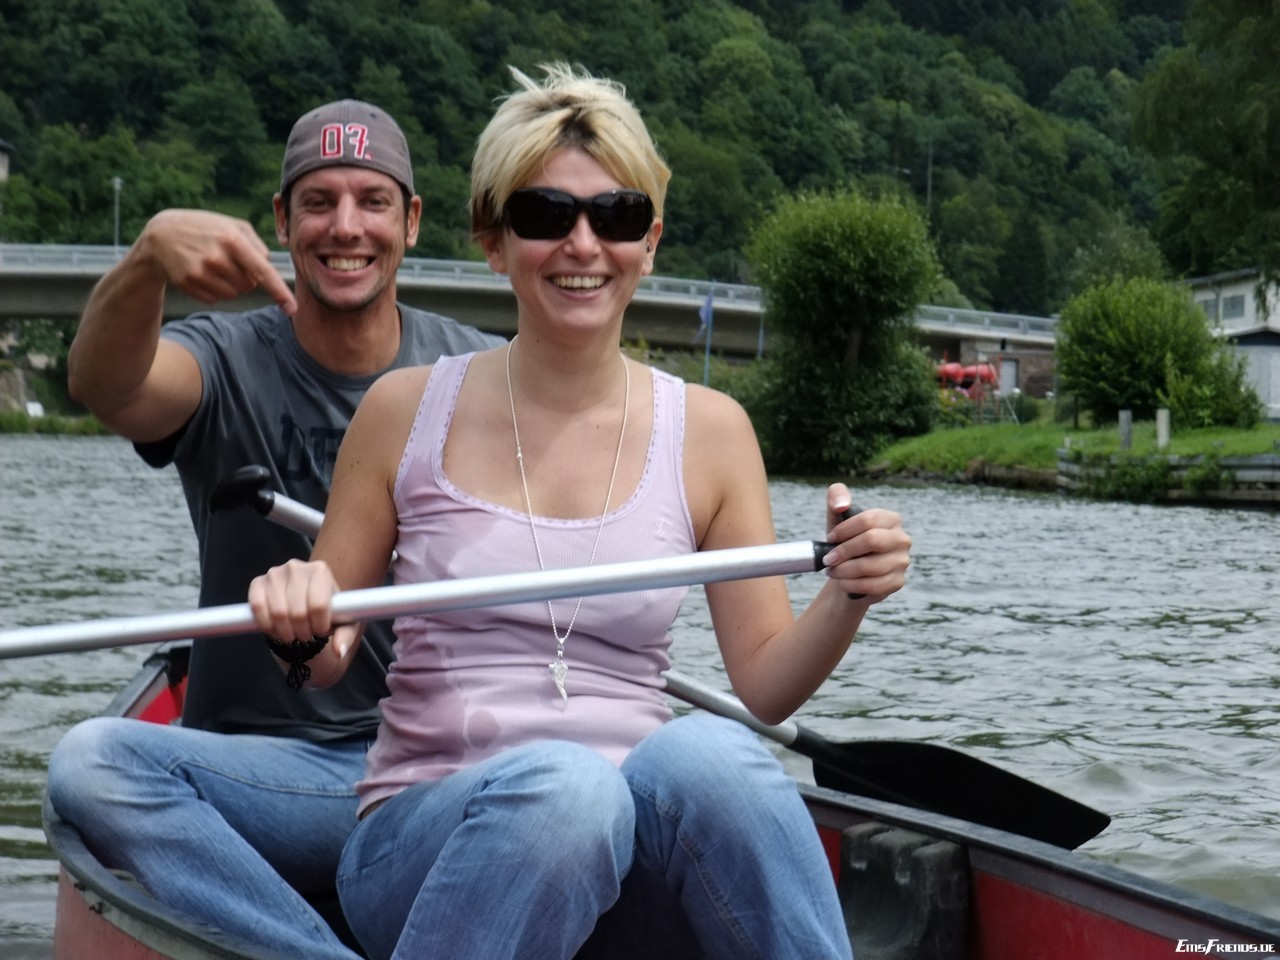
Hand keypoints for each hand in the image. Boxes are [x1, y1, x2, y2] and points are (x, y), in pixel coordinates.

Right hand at [140, 209, 296, 314]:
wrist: (160, 235)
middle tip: (226, 259)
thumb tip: (268, 263)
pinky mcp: (188, 284)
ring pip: (233, 294)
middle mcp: (217, 257)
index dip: (279, 292)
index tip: (292, 309)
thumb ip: (255, 242)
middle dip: (245, 277)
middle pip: (250, 286)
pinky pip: (215, 298)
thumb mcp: (230, 225)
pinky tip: (200, 272)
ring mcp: (201, 272)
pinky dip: (213, 289)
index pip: (263, 271)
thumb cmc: (204, 229)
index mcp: (232, 240)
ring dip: (229, 284)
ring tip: (212, 264)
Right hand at [248, 559, 360, 686]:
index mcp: (320, 570)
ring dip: (286, 633)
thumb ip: (346, 636)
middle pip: (298, 612)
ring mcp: (274, 573)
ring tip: (293, 634)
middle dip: (303, 633)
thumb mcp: (344, 622)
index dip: (319, 626)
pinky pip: (258, 608)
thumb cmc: (329, 611)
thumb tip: (339, 651)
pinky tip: (276, 631)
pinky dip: (267, 626)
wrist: (307, 599)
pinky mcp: (258, 582)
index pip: (319, 605)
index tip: (321, 632)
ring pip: (278, 613)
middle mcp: (296, 567)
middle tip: (306, 636)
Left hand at [821, 483, 910, 602]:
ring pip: (870, 566)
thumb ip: (837, 498)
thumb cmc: (845, 542)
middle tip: (827, 559)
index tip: (830, 538)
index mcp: (890, 519)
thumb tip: (841, 504)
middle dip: (844, 551)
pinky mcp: (897, 582)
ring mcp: (902, 562)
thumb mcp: (837, 518)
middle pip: (872, 540)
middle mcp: (901, 539)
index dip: (845, 529)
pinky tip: (842, 582)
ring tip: (832, 571)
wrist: (850, 573)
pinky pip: (872, 585)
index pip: (868, 519)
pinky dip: (851, 585)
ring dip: (844, 571)